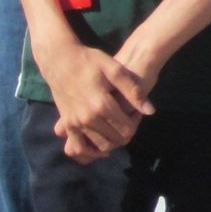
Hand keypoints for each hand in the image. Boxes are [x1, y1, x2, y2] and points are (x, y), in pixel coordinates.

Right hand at [40, 39, 151, 159]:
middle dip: (127, 132)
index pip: (127, 128)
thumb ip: (134, 92)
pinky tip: (101, 145)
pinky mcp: (67, 125)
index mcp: (102, 105)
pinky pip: (78, 148)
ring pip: (99, 147)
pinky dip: (91, 152)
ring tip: (118, 129)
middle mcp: (87, 118)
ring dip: (113, 143)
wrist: (60, 60)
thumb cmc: (90, 61)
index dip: (136, 121)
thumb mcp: (116, 70)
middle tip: (130, 118)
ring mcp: (74, 124)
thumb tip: (150, 111)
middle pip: (115, 139)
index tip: (137, 110)